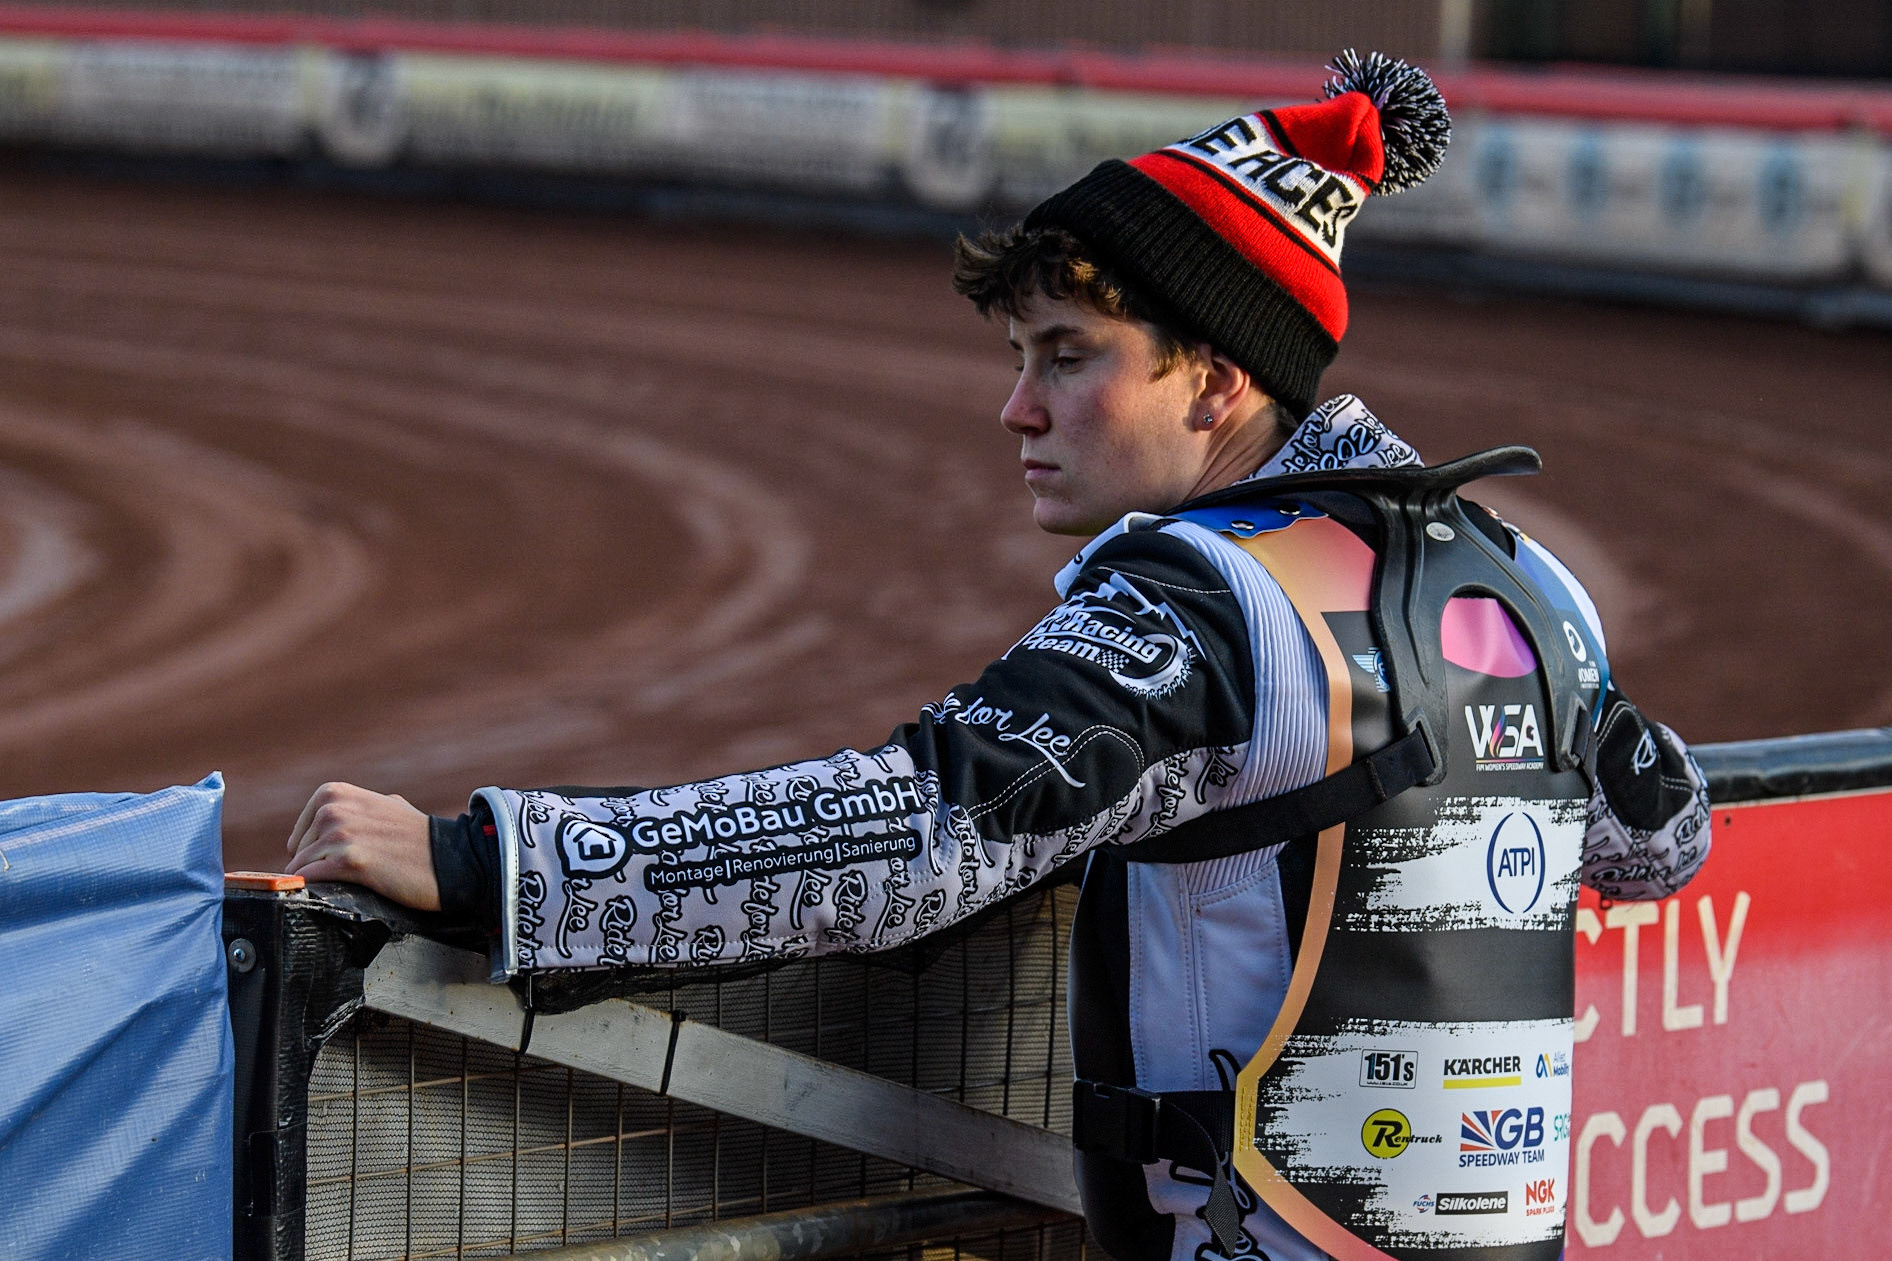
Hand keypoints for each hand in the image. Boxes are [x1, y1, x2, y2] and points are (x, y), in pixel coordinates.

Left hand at [285, 782, 440, 910]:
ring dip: (321, 881)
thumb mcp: (383, 806)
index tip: (336, 863)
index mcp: (335, 793)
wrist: (450, 858)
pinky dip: (319, 890)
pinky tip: (342, 891)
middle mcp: (333, 809)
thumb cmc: (419, 838)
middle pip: (300, 851)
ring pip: (302, 868)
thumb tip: (328, 822)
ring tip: (350, 885)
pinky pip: (311, 880)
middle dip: (318, 867)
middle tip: (351, 876)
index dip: (315, 852)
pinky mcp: (348, 862)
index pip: (301, 833)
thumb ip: (354, 808)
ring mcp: (340, 834)